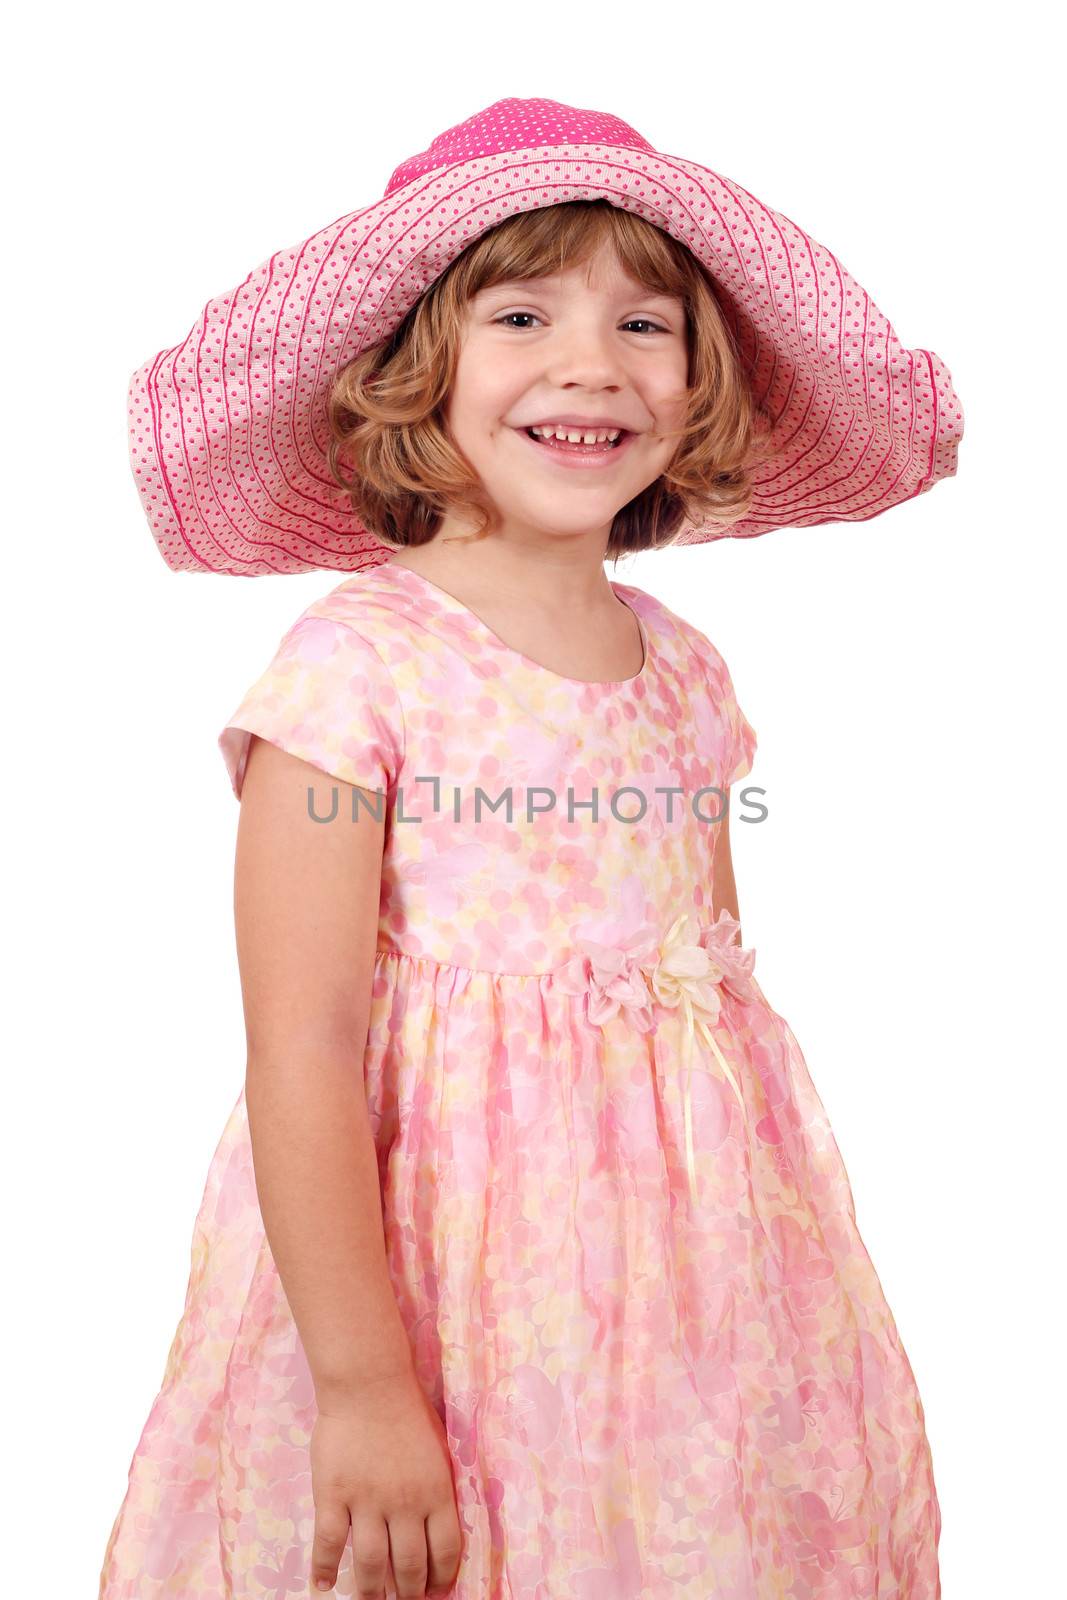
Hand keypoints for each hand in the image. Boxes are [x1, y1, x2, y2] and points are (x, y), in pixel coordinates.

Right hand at [309, 1366, 462, 1597]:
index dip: (441, 1579)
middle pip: (410, 1567)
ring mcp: (367, 1502)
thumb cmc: (407, 1411)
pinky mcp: (333, 1495)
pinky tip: (323, 1585)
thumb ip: (438, 1489)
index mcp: (436, 1492)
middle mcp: (405, 1504)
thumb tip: (439, 1527)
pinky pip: (329, 1543)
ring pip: (371, 1565)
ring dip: (371, 1592)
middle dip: (408, 1593)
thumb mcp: (439, 1450)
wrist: (369, 1384)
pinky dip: (324, 1569)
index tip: (435, 1592)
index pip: (446, 1552)